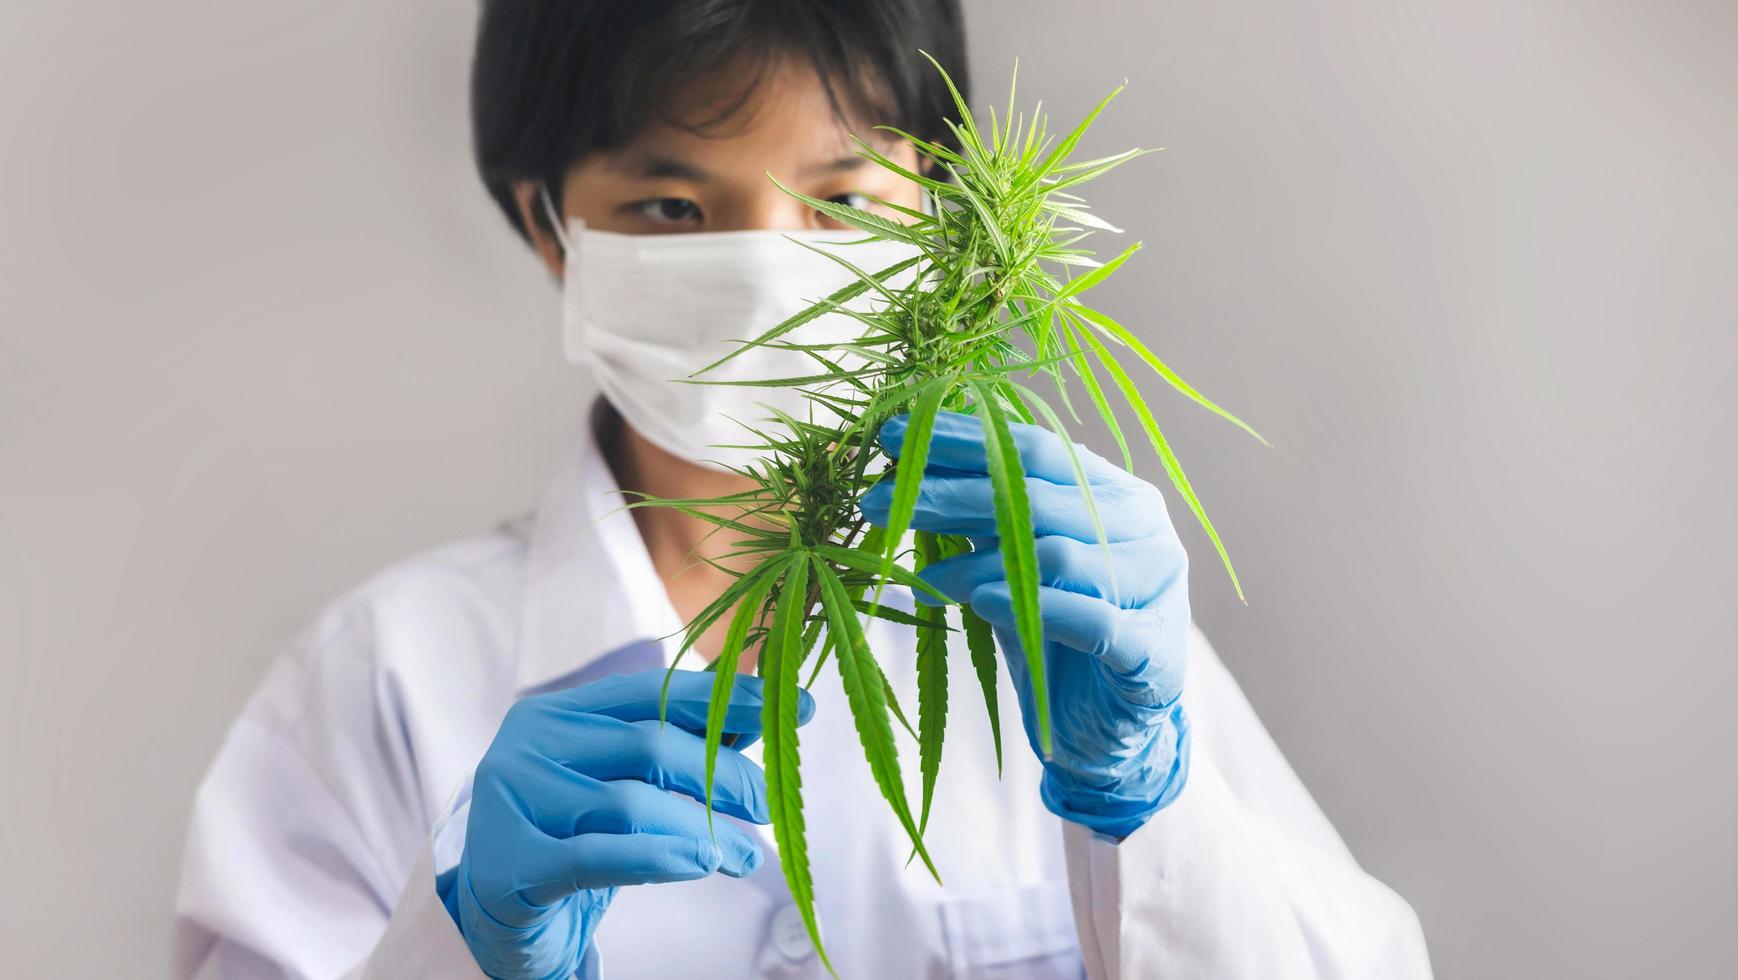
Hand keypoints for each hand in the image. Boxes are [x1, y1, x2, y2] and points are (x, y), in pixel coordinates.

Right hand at [441, 669, 814, 977]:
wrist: (492, 913)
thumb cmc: (569, 837)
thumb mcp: (619, 782)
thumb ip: (679, 747)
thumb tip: (771, 713)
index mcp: (558, 712)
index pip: (655, 692)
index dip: (729, 698)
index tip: (795, 707)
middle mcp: (530, 745)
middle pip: (650, 745)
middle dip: (724, 776)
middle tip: (766, 805)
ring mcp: (513, 800)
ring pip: (632, 803)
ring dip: (703, 830)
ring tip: (743, 856)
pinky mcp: (511, 863)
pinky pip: (599, 855)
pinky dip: (659, 858)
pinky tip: (701, 863)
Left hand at [862, 410, 1191, 839]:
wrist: (1110, 729)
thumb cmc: (1057, 636)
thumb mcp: (1016, 566)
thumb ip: (986, 519)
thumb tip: (906, 470)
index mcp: (1117, 492)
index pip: (1034, 449)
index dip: (962, 440)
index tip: (892, 434)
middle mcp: (1145, 529)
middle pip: (1037, 497)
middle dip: (949, 494)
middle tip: (876, 501)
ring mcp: (1157, 588)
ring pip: (1059, 555)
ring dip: (980, 560)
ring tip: (923, 573)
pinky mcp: (1154, 652)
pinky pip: (1094, 622)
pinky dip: (1037, 609)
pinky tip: (983, 603)